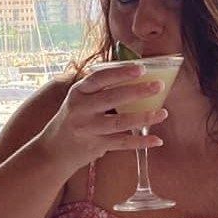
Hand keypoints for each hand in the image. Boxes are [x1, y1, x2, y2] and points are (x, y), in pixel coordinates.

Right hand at [39, 64, 168, 172]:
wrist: (54, 149)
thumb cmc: (75, 118)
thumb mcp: (79, 99)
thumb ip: (100, 89)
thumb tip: (137, 76)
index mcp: (78, 92)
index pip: (99, 78)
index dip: (120, 73)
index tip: (140, 68)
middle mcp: (81, 109)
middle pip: (112, 98)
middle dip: (137, 91)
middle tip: (158, 86)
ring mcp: (88, 129)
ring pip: (119, 122)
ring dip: (143, 117)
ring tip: (163, 113)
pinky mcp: (95, 146)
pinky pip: (122, 143)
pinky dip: (141, 142)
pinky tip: (156, 139)